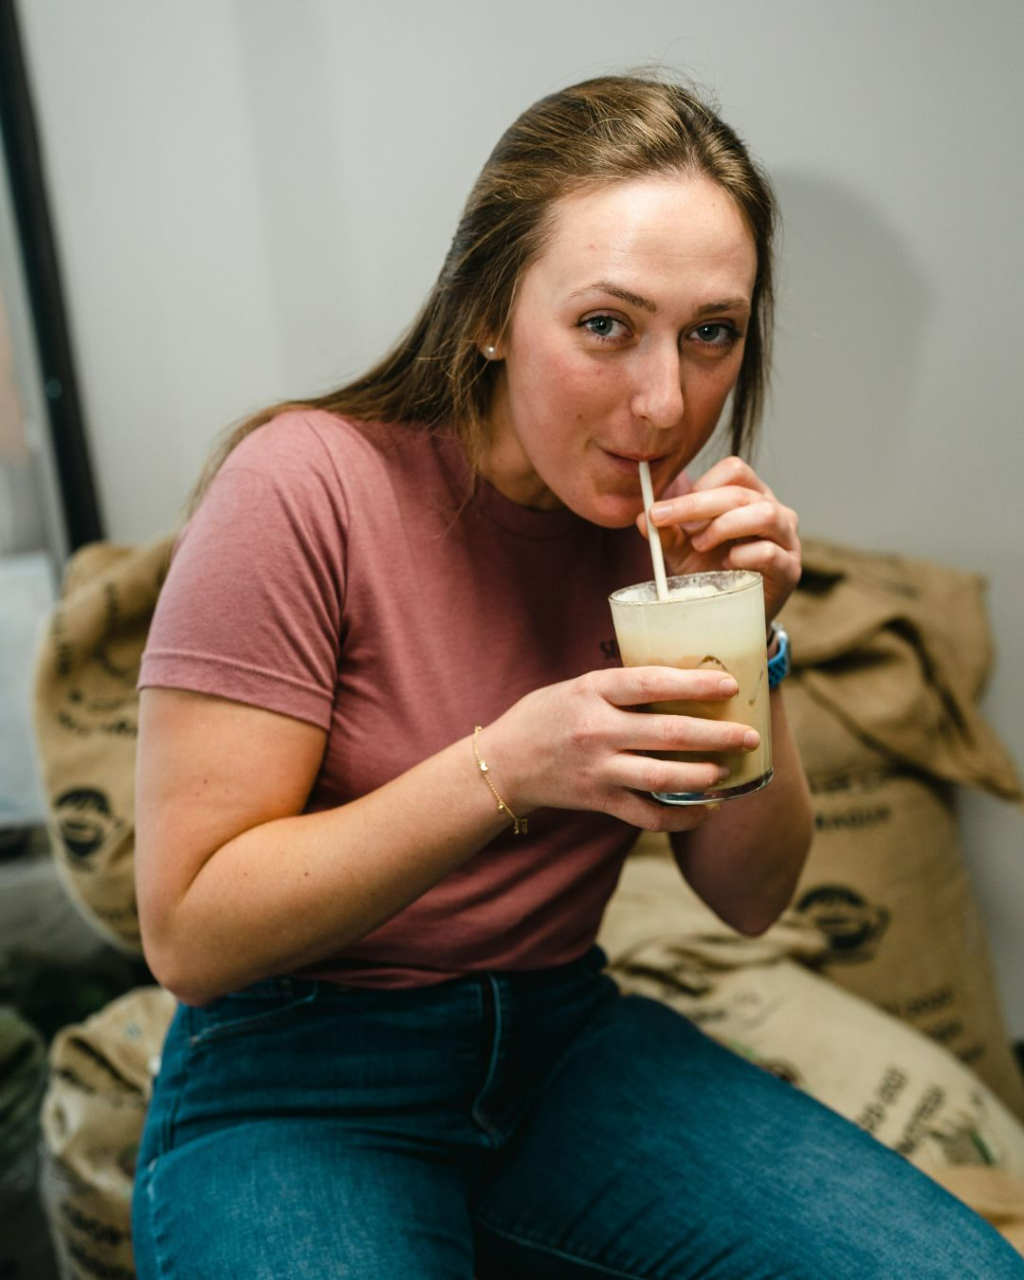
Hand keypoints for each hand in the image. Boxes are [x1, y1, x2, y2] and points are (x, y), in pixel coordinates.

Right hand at [482, 666, 761, 832]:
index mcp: (593, 691)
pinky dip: (682, 816)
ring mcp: (598, 770)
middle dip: (717, 735)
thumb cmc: (545, 715)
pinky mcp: (599, 801)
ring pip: (662, 778)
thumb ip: (621, 688)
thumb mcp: (578, 686)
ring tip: (729, 771)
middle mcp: (597, 731)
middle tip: (749, 736)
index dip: (694, 684)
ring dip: (703, 776)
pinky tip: (707, 808)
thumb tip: (683, 682)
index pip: (650, 683)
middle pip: (668, 734)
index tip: (729, 685)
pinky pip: (649, 816)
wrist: (502, 764)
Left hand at [640, 456, 800, 623]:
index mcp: (751, 495)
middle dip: (696, 505)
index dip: (698, 486)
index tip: (667, 509)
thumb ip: (665, 532)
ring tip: (699, 545)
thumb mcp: (680, 549)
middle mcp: (775, 510)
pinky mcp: (790, 569)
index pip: (734, 470)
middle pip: (741, 492)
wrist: (729, 615)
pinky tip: (725, 565)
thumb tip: (641, 516)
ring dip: (723, 526)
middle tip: (662, 519)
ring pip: (764, 514)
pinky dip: (740, 556)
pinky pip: (769, 551)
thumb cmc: (709, 572)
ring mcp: (787, 539)